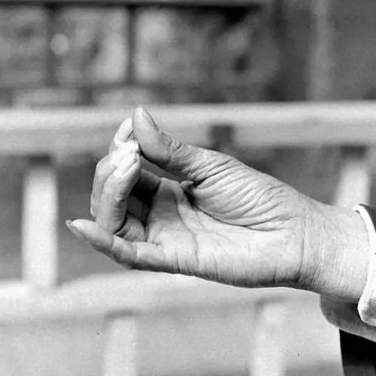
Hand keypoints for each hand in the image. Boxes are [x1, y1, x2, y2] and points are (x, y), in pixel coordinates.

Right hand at [67, 107, 367, 297]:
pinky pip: (130, 255)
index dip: (120, 149)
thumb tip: (133, 115)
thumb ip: (169, 149)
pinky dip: (103, 242)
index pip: (126, 172)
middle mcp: (160, 215)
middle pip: (113, 196)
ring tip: (126, 167)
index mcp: (168, 189)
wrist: (293, 231)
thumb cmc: (258, 197)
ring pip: (114, 222)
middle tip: (130, 152)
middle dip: (112, 170)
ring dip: (110, 195)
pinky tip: (83, 225)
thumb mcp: (209, 166)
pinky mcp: (175, 260)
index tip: (127, 130)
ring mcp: (166, 238)